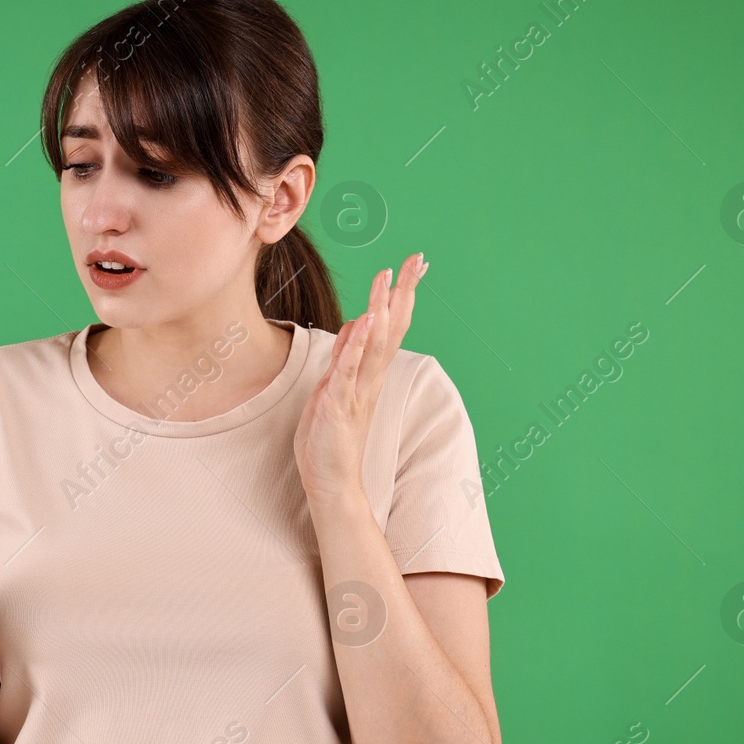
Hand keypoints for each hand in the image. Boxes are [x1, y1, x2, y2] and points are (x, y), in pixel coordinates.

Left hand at [292, 254, 427, 504]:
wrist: (331, 484)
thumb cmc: (329, 440)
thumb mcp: (333, 389)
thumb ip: (345, 359)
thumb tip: (352, 326)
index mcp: (369, 375)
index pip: (390, 327)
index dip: (400, 295)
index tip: (412, 265)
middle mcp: (370, 380)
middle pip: (392, 328)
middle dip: (402, 292)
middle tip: (414, 260)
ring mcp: (357, 392)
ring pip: (374, 344)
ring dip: (380, 310)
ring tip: (388, 280)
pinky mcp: (340, 405)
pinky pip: (349, 370)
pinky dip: (356, 345)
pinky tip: (363, 322)